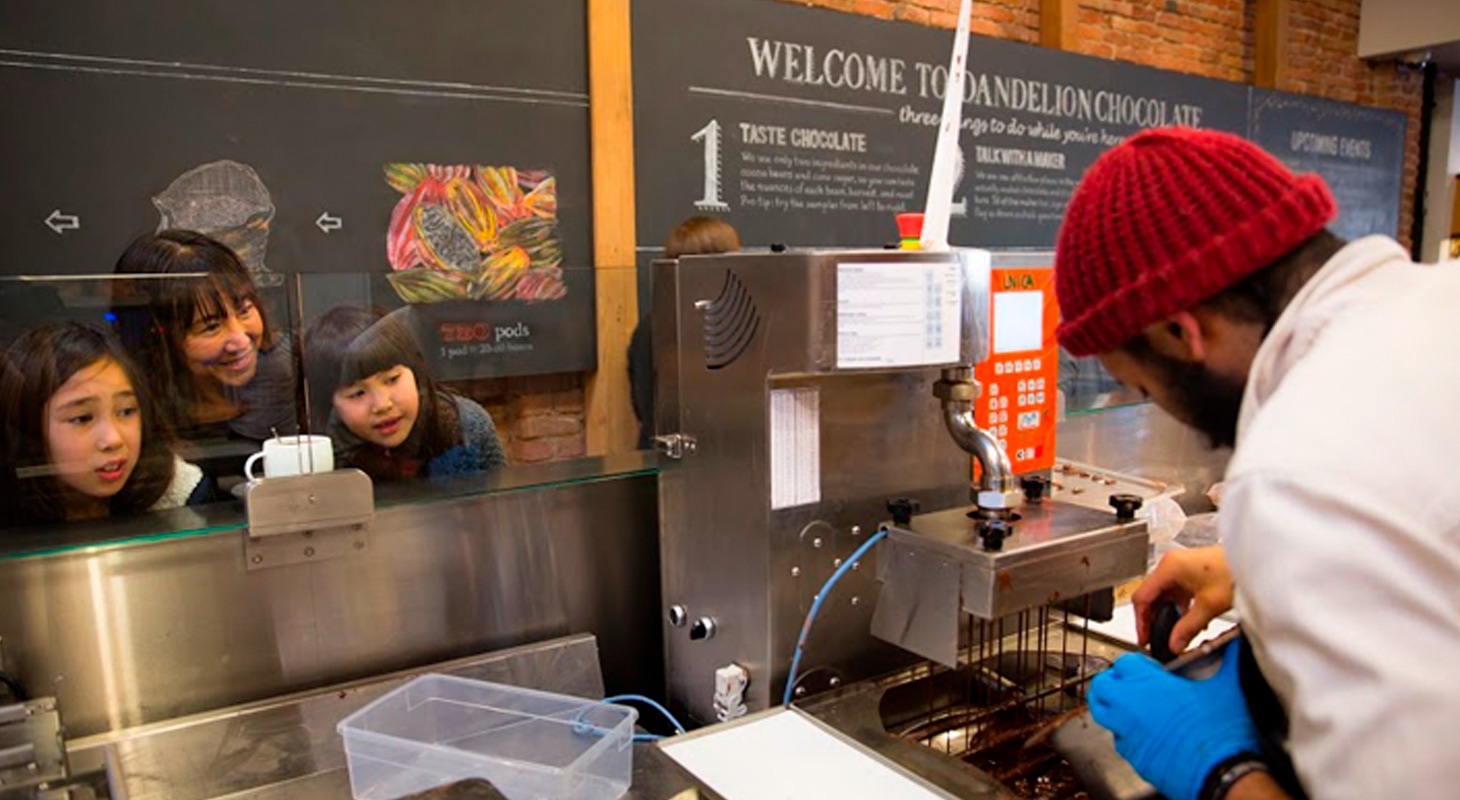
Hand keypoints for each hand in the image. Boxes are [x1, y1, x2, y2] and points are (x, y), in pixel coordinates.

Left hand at [1088, 640, 1260, 799]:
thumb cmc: (1222, 733)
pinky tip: (1145, 733)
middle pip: (1101, 686)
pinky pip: (1119, 740)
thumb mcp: (1228, 687)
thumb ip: (1228, 662)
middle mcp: (1131, 707)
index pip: (1124, 662)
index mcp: (1149, 684)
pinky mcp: (1134, 756)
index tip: (1147, 667)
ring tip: (1130, 707)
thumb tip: (1234, 647)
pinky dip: (1125, 733)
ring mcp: (1128, 733)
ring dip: (1111, 707)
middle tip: (1125, 683)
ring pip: (1103, 714)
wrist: (1222, 773)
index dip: (1134, 663)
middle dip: (1110, 682)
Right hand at [1134, 545, 1232, 652]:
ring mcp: (1181, 567)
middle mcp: (1172, 564)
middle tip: (1156, 638)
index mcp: (1169, 567)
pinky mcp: (1191, 572)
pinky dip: (1179, 607)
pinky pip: (1176, 592)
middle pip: (1152, 595)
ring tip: (1172, 633)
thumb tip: (1174, 643)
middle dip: (1153, 618)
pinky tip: (1188, 621)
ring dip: (1167, 614)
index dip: (1141, 620)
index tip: (1144, 637)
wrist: (1255, 561)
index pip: (1143, 596)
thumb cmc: (1234, 571)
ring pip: (1164, 595)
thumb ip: (1188, 628)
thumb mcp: (1209, 606)